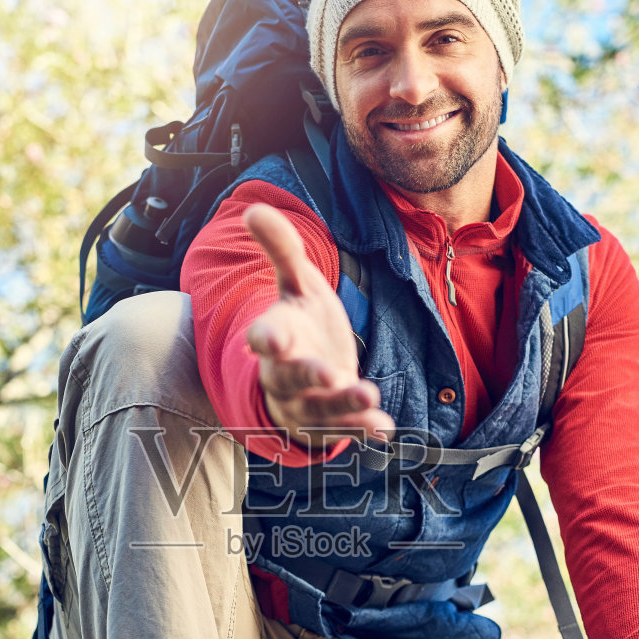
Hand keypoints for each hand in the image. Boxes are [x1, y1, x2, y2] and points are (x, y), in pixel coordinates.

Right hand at [244, 203, 394, 445]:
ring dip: (343, 403)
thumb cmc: (302, 324)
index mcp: (277, 336)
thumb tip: (253, 208)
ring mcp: (306, 403)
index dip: (265, 338)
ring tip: (368, 395)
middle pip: (290, 377)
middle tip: (327, 372)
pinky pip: (343, 430)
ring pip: (319, 408)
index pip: (265, 337)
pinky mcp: (327, 426)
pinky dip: (362, 428)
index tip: (266, 340)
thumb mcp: (296, 285)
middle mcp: (285, 374)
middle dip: (307, 375)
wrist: (305, 376)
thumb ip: (281, 251)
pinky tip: (385, 428)